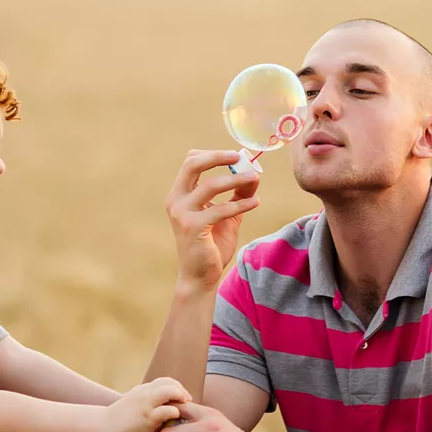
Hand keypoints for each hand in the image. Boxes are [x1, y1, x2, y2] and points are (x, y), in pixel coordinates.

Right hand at [106, 378, 191, 431]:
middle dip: (182, 391)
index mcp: (144, 389)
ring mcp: (147, 404)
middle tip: (187, 402)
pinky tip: (174, 418)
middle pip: (170, 383)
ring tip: (183, 407)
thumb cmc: (122, 417)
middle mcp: (146, 393)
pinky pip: (166, 411)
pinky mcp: (147, 417)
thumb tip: (167, 405)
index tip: (183, 398)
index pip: (166, 381)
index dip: (177, 387)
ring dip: (180, 397)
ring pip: (169, 391)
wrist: (105, 425)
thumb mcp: (136, 402)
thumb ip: (150, 400)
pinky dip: (174, 413)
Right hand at [165, 150, 260, 292]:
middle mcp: (176, 200)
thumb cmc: (211, 244)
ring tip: (255, 178)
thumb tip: (254, 174)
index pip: (191, 161)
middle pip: (192, 164)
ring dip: (236, 180)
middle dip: (217, 156)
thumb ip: (238, 194)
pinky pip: (221, 208)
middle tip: (239, 157)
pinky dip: (241, 204)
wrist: (200, 276)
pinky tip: (255, 202)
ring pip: (210, 185)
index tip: (236, 156)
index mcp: (180, 194)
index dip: (213, 154)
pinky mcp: (193, 227)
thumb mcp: (226, 214)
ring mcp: (182, 214)